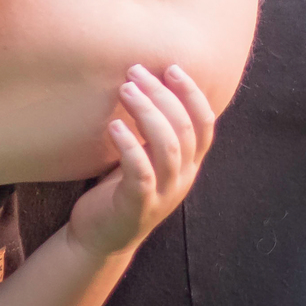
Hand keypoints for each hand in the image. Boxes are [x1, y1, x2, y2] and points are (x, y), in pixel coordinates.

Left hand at [68, 64, 214, 256]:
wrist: (101, 238)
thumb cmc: (119, 190)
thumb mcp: (143, 158)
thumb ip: (152, 132)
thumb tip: (144, 86)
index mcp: (188, 164)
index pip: (204, 124)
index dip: (192, 94)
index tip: (172, 68)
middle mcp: (183, 178)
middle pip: (184, 129)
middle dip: (163, 95)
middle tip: (135, 72)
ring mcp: (164, 193)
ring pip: (168, 148)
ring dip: (147, 113)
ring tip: (125, 89)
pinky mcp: (138, 206)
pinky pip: (141, 173)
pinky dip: (130, 146)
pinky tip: (114, 126)